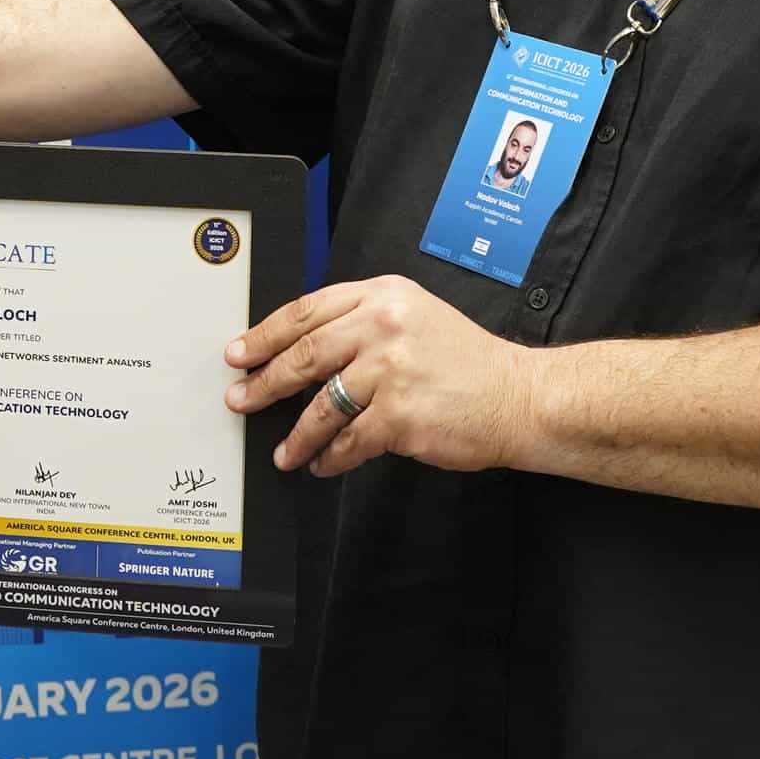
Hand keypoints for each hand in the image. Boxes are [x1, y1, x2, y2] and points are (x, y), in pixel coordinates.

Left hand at [225, 274, 538, 479]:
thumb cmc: (468, 362)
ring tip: (284, 451)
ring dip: (296, 434)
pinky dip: (330, 457)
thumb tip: (303, 349)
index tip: (239, 353)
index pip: (307, 311)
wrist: (520, 396)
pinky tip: (323, 463)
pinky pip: (348, 441)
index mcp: (384, 295)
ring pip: (321, 405)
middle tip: (240, 399)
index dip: (265, 334)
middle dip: (264, 382)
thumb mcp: (416, 316)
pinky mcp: (400, 415)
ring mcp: (391, 370)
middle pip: (304, 354)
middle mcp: (384, 325)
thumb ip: (364, 322)